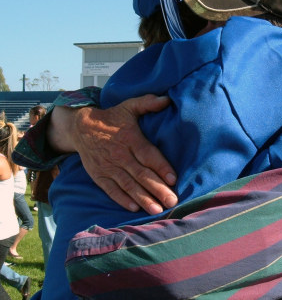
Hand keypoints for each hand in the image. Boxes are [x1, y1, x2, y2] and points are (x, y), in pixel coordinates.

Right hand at [49, 94, 177, 214]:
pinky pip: (111, 190)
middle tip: (172, 202)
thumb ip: (147, 103)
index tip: (173, 179)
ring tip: (157, 210)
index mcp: (130, 138)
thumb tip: (167, 99)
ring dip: (143, 198)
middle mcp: (120, 154)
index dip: (161, 167)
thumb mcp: (129, 106)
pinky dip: (122, 199)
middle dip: (157, 189)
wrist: (81, 127)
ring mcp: (108, 167)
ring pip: (128, 185)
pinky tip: (134, 208)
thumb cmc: (112, 118)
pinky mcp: (99, 175)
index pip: (148, 154)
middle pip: (141, 174)